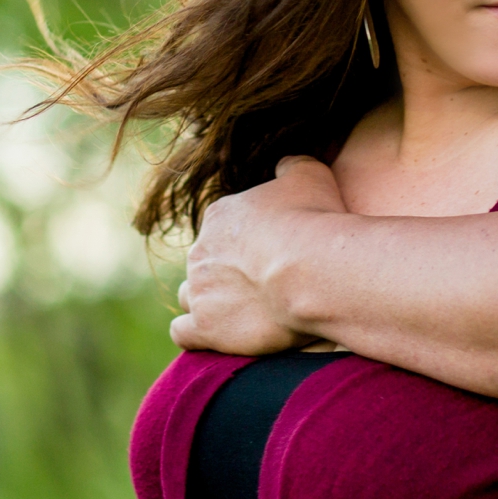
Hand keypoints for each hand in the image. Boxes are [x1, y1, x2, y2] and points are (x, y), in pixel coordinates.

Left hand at [171, 155, 346, 353]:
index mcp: (220, 216)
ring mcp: (200, 290)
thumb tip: (283, 165)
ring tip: (243, 310)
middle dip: (229, 272)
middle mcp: (201, 250)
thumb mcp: (309, 175)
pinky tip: (218, 334)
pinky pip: (183, 332)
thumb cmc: (314, 221)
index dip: (246, 243)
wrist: (313, 270)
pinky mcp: (206, 327)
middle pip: (207, 262)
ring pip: (191, 295)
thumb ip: (291, 166)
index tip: (272, 254)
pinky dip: (195, 333)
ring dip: (210, 302)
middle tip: (265, 284)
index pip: (222, 229)